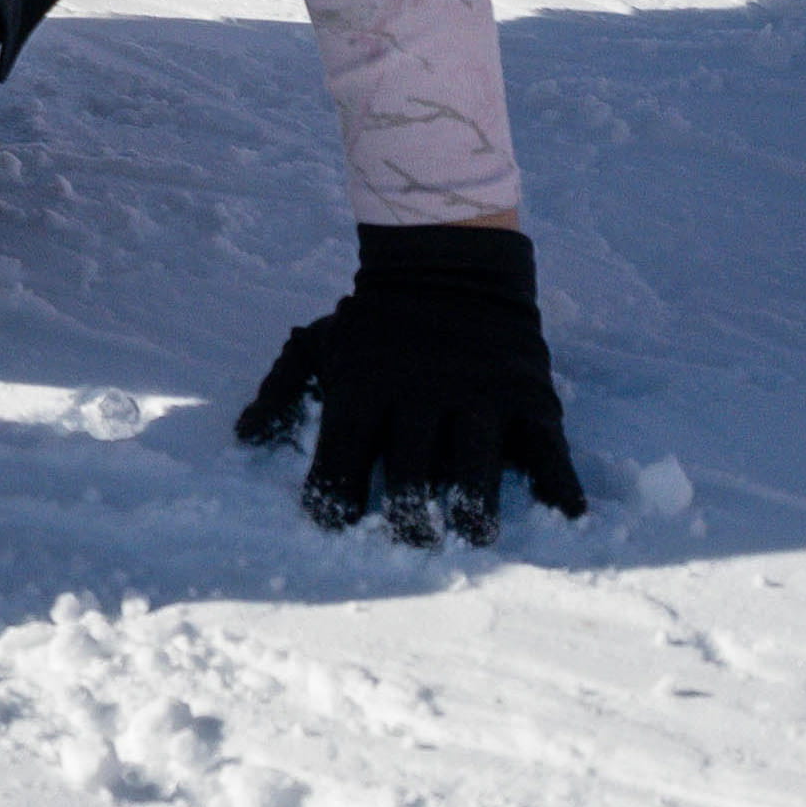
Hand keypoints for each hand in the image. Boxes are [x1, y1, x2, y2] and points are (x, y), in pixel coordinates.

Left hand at [234, 222, 587, 544]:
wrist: (450, 264)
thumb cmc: (376, 321)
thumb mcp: (318, 342)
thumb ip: (280, 391)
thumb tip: (243, 439)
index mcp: (363, 384)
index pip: (342, 458)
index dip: (333, 500)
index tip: (335, 525)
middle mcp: (420, 391)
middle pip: (413, 476)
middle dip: (409, 521)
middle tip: (412, 542)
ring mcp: (478, 392)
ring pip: (477, 469)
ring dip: (475, 513)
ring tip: (472, 536)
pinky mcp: (529, 393)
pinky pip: (548, 448)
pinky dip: (558, 484)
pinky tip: (562, 512)